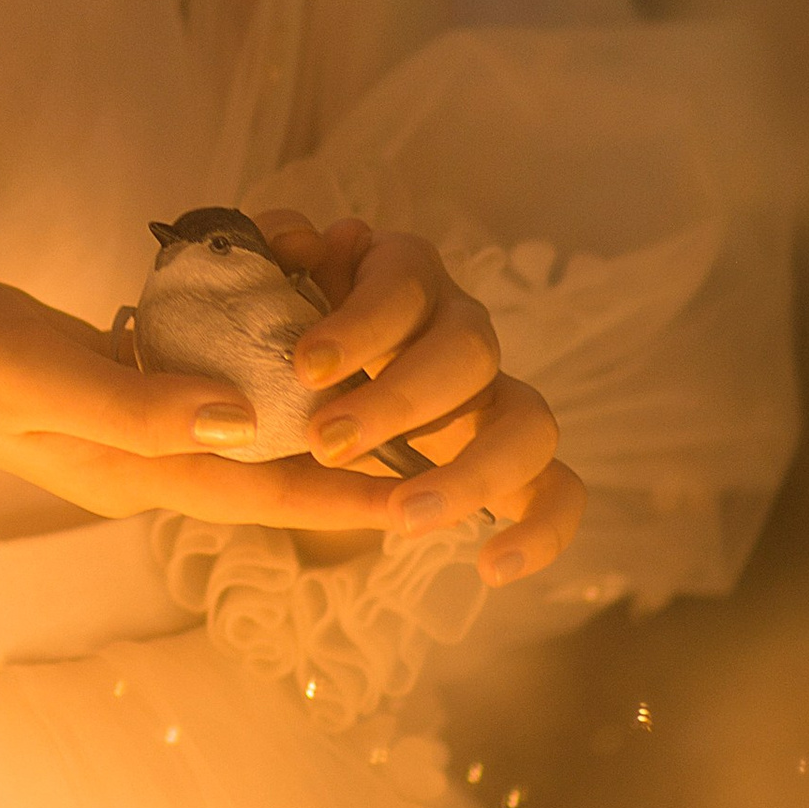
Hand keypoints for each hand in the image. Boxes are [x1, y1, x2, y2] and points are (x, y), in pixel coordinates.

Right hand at [0, 262, 430, 534]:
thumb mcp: (42, 372)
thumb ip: (140, 403)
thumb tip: (245, 423)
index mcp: (129, 470)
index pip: (257, 492)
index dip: (341, 495)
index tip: (423, 500)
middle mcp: (137, 460)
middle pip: (259, 475)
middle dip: (343, 473)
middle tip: (435, 462)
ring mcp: (120, 428)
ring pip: (234, 437)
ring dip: (304, 429)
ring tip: (384, 411)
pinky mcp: (105, 389)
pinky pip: (196, 397)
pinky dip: (247, 382)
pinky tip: (283, 352)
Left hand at [253, 213, 583, 589]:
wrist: (273, 386)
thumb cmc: (273, 328)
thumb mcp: (252, 286)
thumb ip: (260, 253)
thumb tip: (298, 238)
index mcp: (400, 274)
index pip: (404, 283)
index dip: (361, 324)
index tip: (304, 367)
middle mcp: (459, 325)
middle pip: (471, 348)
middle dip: (401, 399)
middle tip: (326, 440)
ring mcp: (492, 395)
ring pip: (529, 422)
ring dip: (470, 472)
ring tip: (402, 516)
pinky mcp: (509, 464)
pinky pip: (556, 492)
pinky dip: (541, 530)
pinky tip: (492, 568)